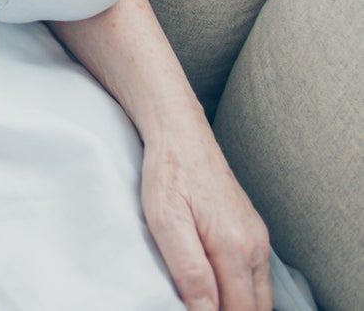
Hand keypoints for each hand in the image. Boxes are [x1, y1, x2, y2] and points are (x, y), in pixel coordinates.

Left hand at [141, 128, 270, 310]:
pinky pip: (255, 276)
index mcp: (235, 247)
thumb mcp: (166, 220)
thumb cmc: (168, 172)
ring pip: (259, 295)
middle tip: (196, 306)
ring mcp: (257, 237)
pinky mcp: (252, 230)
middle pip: (255, 308)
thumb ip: (189, 269)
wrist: (180, 132)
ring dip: (238, 306)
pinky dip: (241, 290)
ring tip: (204, 300)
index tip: (191, 310)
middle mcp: (255, 245)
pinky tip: (217, 286)